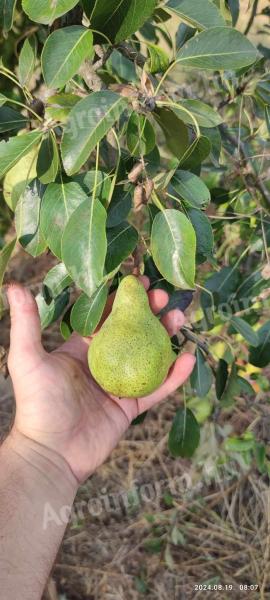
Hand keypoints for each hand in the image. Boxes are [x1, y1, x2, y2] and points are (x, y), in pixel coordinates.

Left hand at [6, 278, 194, 483]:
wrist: (52, 453)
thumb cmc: (37, 404)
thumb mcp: (28, 359)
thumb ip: (26, 323)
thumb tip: (13, 286)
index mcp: (81, 349)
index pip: (105, 317)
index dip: (122, 299)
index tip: (138, 281)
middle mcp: (103, 363)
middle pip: (132, 332)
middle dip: (149, 312)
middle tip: (164, 296)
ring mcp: (119, 384)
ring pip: (150, 355)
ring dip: (166, 336)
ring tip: (179, 318)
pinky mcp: (131, 406)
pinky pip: (158, 387)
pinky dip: (175, 375)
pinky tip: (189, 358)